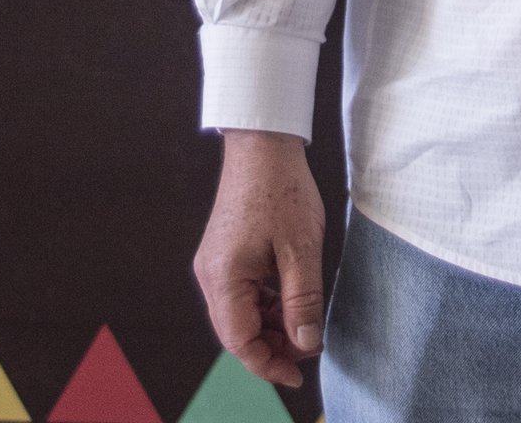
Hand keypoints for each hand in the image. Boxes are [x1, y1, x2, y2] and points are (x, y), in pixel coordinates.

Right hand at [191, 129, 329, 388]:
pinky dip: (266, 305)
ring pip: (241, 314)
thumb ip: (302, 301)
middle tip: (309, 348)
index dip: (268, 364)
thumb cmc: (281, 190)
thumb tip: (305, 344)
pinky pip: (243, 294)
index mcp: (224, 278)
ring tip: (306, 326)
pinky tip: (292, 302)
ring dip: (271, 326)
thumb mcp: (302, 250)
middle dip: (271, 347)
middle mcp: (212, 275)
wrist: (263, 145)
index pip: (240, 341)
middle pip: (236, 331)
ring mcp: (216, 265)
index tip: (297, 375)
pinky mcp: (225, 254)